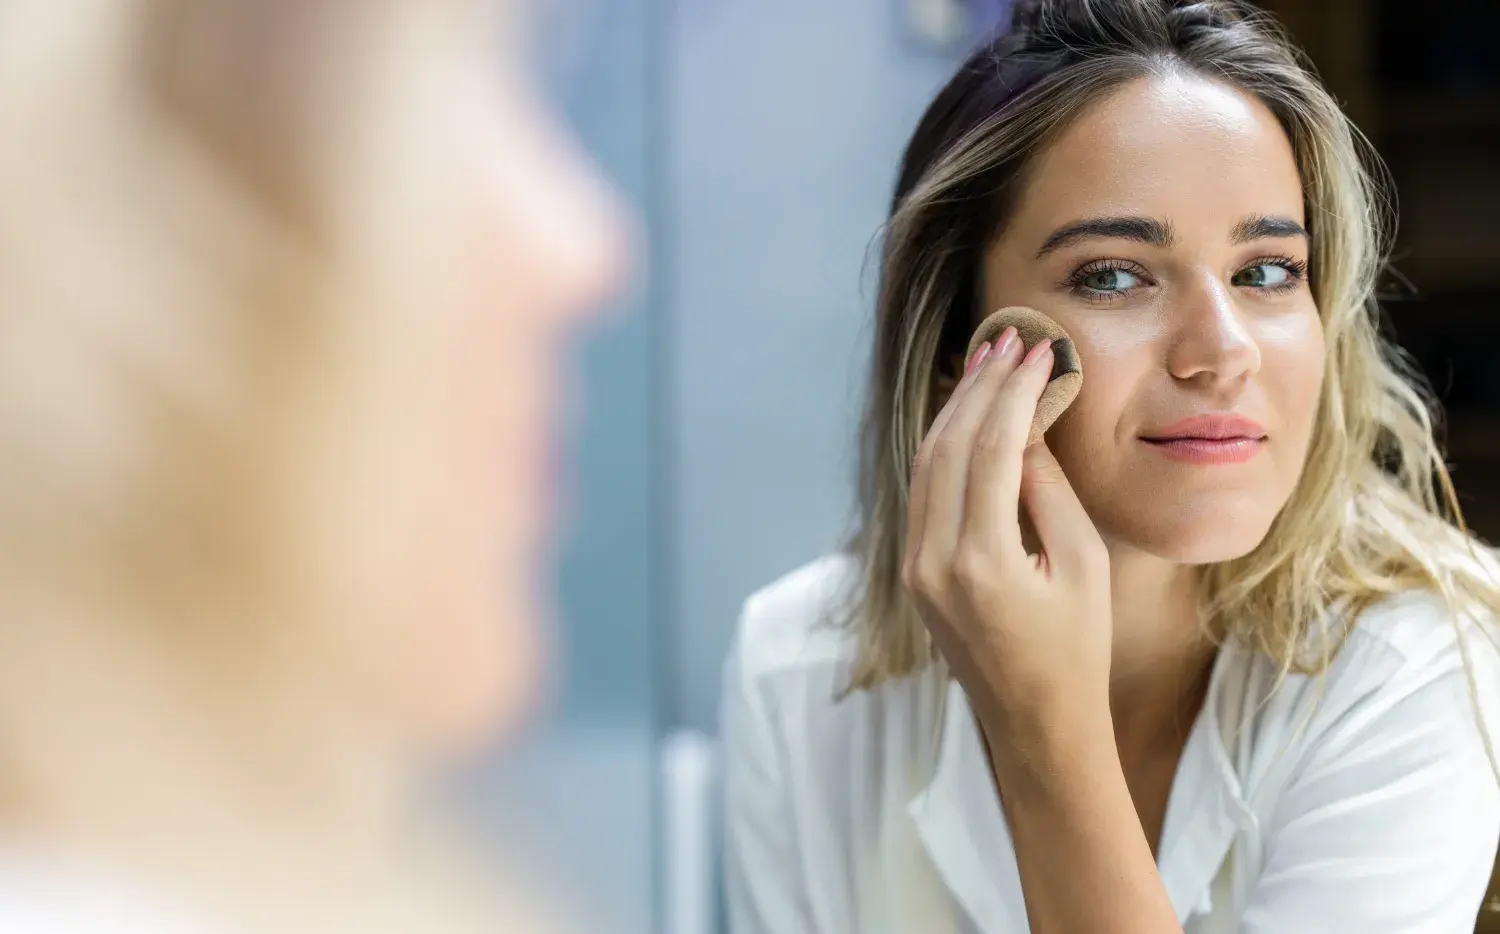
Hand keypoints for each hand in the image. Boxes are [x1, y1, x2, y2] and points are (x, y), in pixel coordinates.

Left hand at [903, 327, 1111, 738]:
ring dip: (956, 409)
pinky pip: (923, 492)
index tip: (1036, 349)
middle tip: (1008, 337)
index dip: (1013, 392)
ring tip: (987, 361)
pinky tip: (964, 413)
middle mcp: (933, 561)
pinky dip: (943, 446)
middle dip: (979, 386)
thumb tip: (1023, 426)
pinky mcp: (915, 572)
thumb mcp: (1082, 563)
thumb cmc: (1076, 649)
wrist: (1035, 723)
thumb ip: (1045, 490)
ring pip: (926, 464)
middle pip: (947, 446)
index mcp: (980, 562)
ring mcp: (916, 568)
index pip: (989, 450)